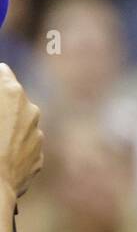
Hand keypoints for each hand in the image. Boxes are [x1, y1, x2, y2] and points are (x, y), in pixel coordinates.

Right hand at [0, 64, 42, 212]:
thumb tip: (1, 91)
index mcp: (11, 93)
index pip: (2, 73)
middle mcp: (30, 110)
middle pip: (13, 100)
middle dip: (0, 107)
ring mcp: (37, 135)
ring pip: (20, 126)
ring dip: (7, 130)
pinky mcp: (38, 159)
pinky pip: (23, 149)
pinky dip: (12, 152)